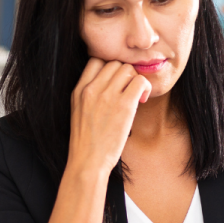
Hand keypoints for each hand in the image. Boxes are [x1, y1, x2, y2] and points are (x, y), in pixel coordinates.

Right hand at [67, 58, 151, 175]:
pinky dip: (145, 87)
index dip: (109, 67)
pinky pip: (140, 81)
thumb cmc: (86, 142)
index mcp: (79, 90)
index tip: (116, 82)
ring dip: (135, 80)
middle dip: (125, 74)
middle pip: (114, 62)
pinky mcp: (124, 106)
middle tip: (129, 90)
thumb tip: (110, 83)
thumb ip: (90, 95)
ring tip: (136, 96)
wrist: (87, 162)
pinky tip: (142, 100)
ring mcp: (107, 96)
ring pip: (128, 69)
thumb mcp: (78, 112)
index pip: (96, 60)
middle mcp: (91, 89)